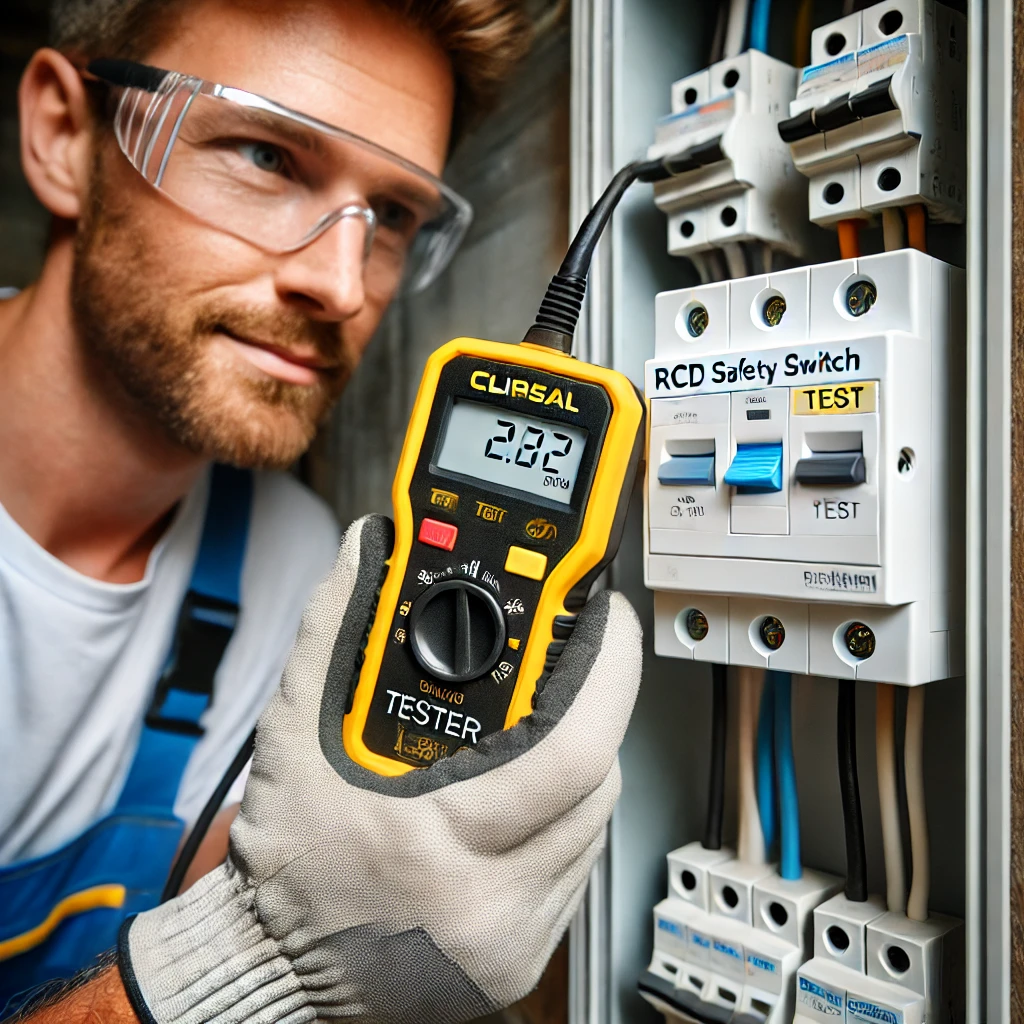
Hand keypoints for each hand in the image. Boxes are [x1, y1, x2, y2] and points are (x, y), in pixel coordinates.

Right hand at [119, 515, 641, 1023]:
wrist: (270, 967)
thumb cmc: (285, 863)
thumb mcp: (295, 734)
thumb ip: (335, 630)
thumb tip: (368, 555)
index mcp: (443, 847)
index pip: (572, 751)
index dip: (605, 671)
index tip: (606, 619)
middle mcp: (493, 906)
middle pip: (597, 781)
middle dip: (593, 708)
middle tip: (572, 661)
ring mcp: (514, 939)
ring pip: (596, 822)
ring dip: (580, 760)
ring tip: (537, 724)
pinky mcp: (522, 958)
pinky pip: (577, 863)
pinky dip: (566, 814)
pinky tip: (526, 790)